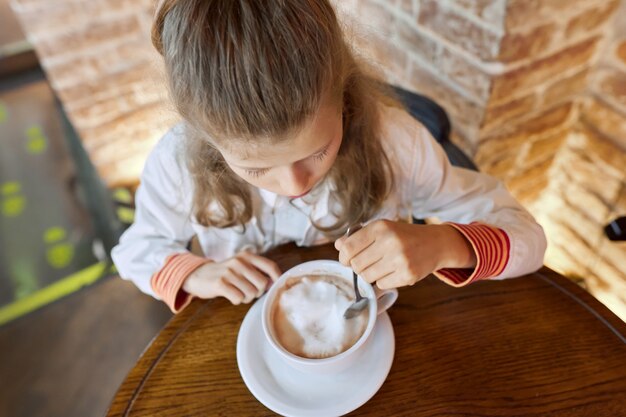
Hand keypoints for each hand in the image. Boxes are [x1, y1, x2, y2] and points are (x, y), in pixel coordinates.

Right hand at [182, 251, 280, 304]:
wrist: (198, 275)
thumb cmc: (224, 273)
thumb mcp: (241, 266)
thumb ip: (257, 271)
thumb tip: (274, 283)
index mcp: (247, 256)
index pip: (270, 266)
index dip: (277, 278)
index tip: (275, 287)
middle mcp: (239, 262)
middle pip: (262, 284)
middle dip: (257, 292)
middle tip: (247, 291)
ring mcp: (229, 272)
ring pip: (251, 293)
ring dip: (246, 298)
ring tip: (237, 292)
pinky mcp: (220, 283)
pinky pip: (238, 298)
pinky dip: (236, 301)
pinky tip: (230, 295)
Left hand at [334, 220, 475, 289]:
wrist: (436, 243)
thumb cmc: (403, 236)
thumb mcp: (382, 229)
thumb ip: (358, 237)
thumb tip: (338, 245)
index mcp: (380, 227)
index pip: (348, 248)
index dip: (343, 257)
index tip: (346, 259)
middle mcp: (390, 242)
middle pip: (356, 265)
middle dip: (357, 266)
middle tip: (367, 262)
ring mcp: (400, 260)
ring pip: (367, 277)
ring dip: (370, 274)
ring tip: (380, 266)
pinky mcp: (408, 275)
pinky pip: (381, 284)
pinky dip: (383, 280)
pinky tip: (392, 271)